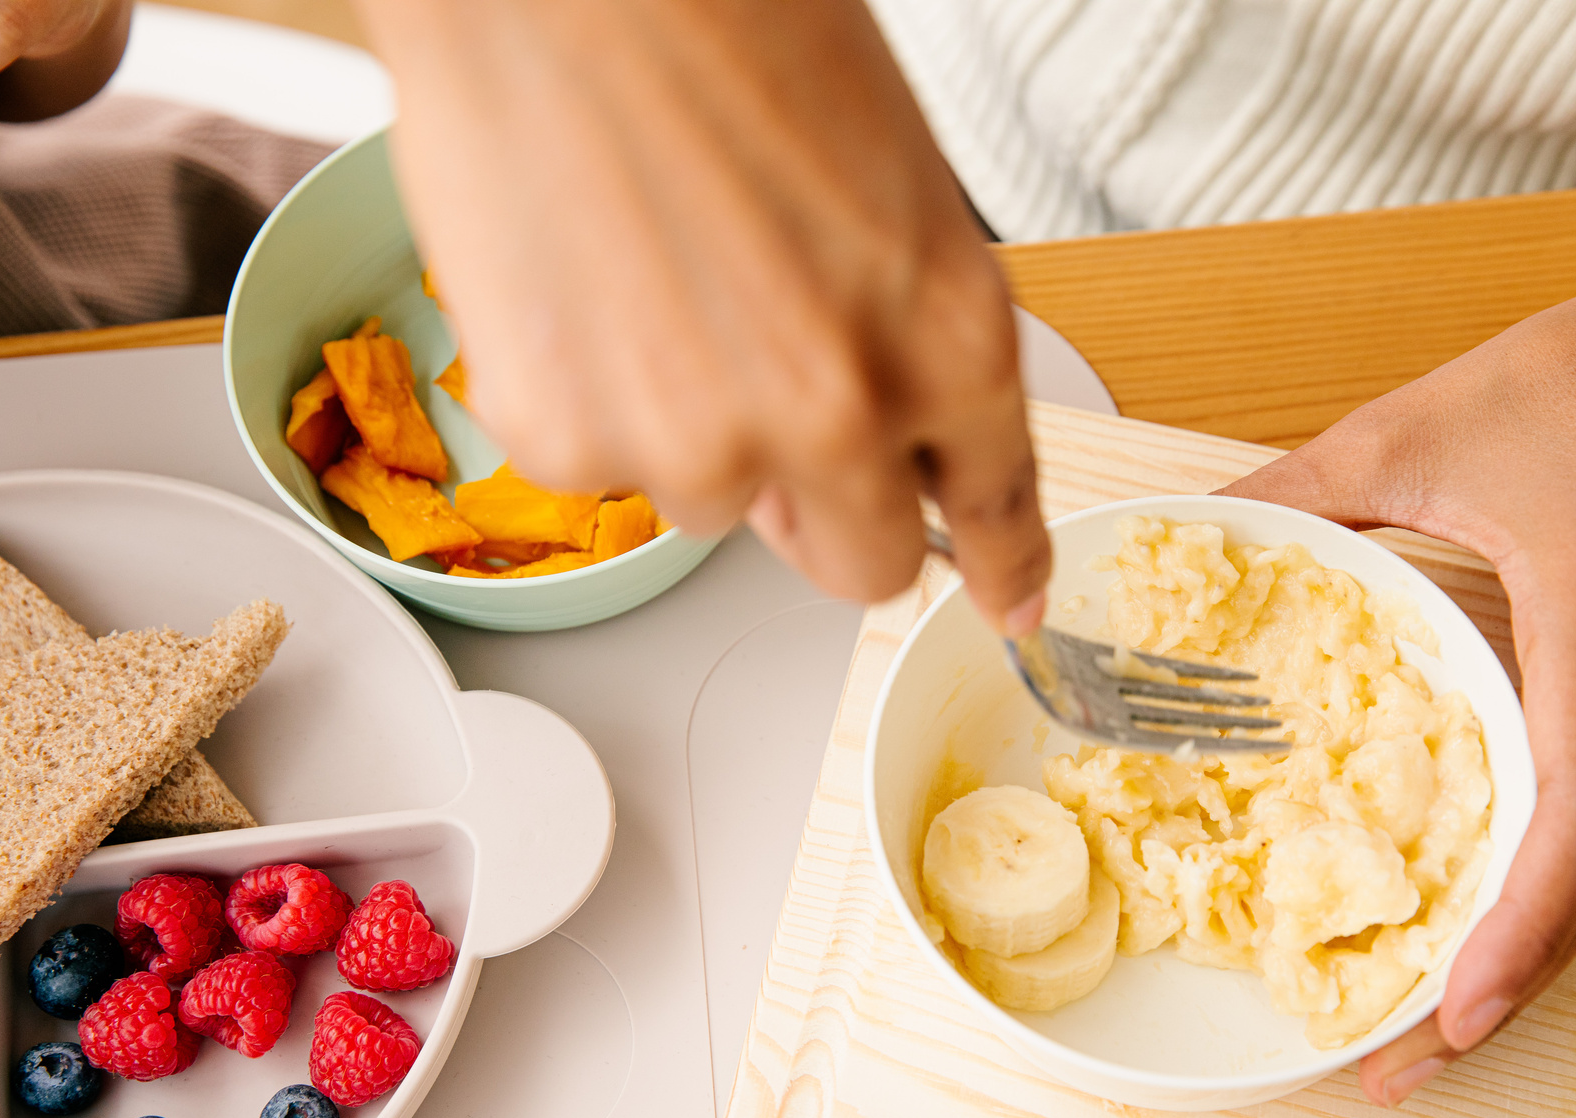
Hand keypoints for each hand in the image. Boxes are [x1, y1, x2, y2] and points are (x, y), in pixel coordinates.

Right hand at [357, 0, 1050, 632]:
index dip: (1003, 565)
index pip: (998, 506)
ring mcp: (697, 443)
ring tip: (651, 285)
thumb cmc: (729, 26)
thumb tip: (865, 431)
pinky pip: (597, 467)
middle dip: (829, 512)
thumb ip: (899, 331)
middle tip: (773, 420)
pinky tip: (578, 286)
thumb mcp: (885, 180)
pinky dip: (586, 400)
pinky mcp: (569, 444)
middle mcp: (839, 415)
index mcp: (948, 336)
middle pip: (861, 563)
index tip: (1006, 602)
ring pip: (710, 505)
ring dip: (693, 433)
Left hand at [1220, 166, 1575, 1105]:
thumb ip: (1298, 491)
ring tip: (1429, 1026)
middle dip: (1505, 986)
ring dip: (1533, 951)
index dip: (1521, 925)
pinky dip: (1558, 886)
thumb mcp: (1415, 426)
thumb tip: (1192, 536)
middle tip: (1399, 1068)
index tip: (1457, 1014)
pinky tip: (1486, 923)